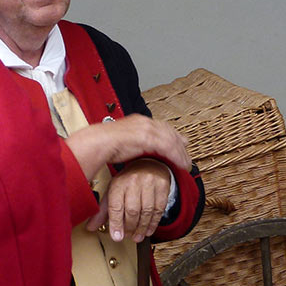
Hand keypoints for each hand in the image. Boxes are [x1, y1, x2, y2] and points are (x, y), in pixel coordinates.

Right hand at [65, 114, 190, 181]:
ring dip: (181, 153)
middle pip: (170, 133)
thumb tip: (139, 148)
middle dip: (180, 145)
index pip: (162, 127)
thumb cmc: (105, 145)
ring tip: (186, 164)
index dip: (173, 135)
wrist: (98, 142)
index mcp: (139, 121)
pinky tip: (181, 164)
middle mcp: (145, 122)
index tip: (181, 142)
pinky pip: (168, 148)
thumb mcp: (123, 140)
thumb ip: (135, 142)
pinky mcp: (148, 138)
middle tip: (187, 155)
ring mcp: (147, 129)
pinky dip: (176, 156)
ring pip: (172, 141)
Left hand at [87, 158, 171, 241]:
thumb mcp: (113, 191)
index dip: (116, 223)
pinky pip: (159, 209)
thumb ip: (103, 211)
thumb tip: (90, 227)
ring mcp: (149, 183)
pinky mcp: (163, 187)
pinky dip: (154, 223)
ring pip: (147, 211)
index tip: (117, 237)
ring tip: (138, 236)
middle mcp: (134, 181)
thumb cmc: (128, 180)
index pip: (116, 206)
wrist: (149, 163)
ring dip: (142, 228)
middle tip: (128, 236)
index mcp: (118, 183)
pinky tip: (149, 230)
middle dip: (130, 227)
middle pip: (132, 210)